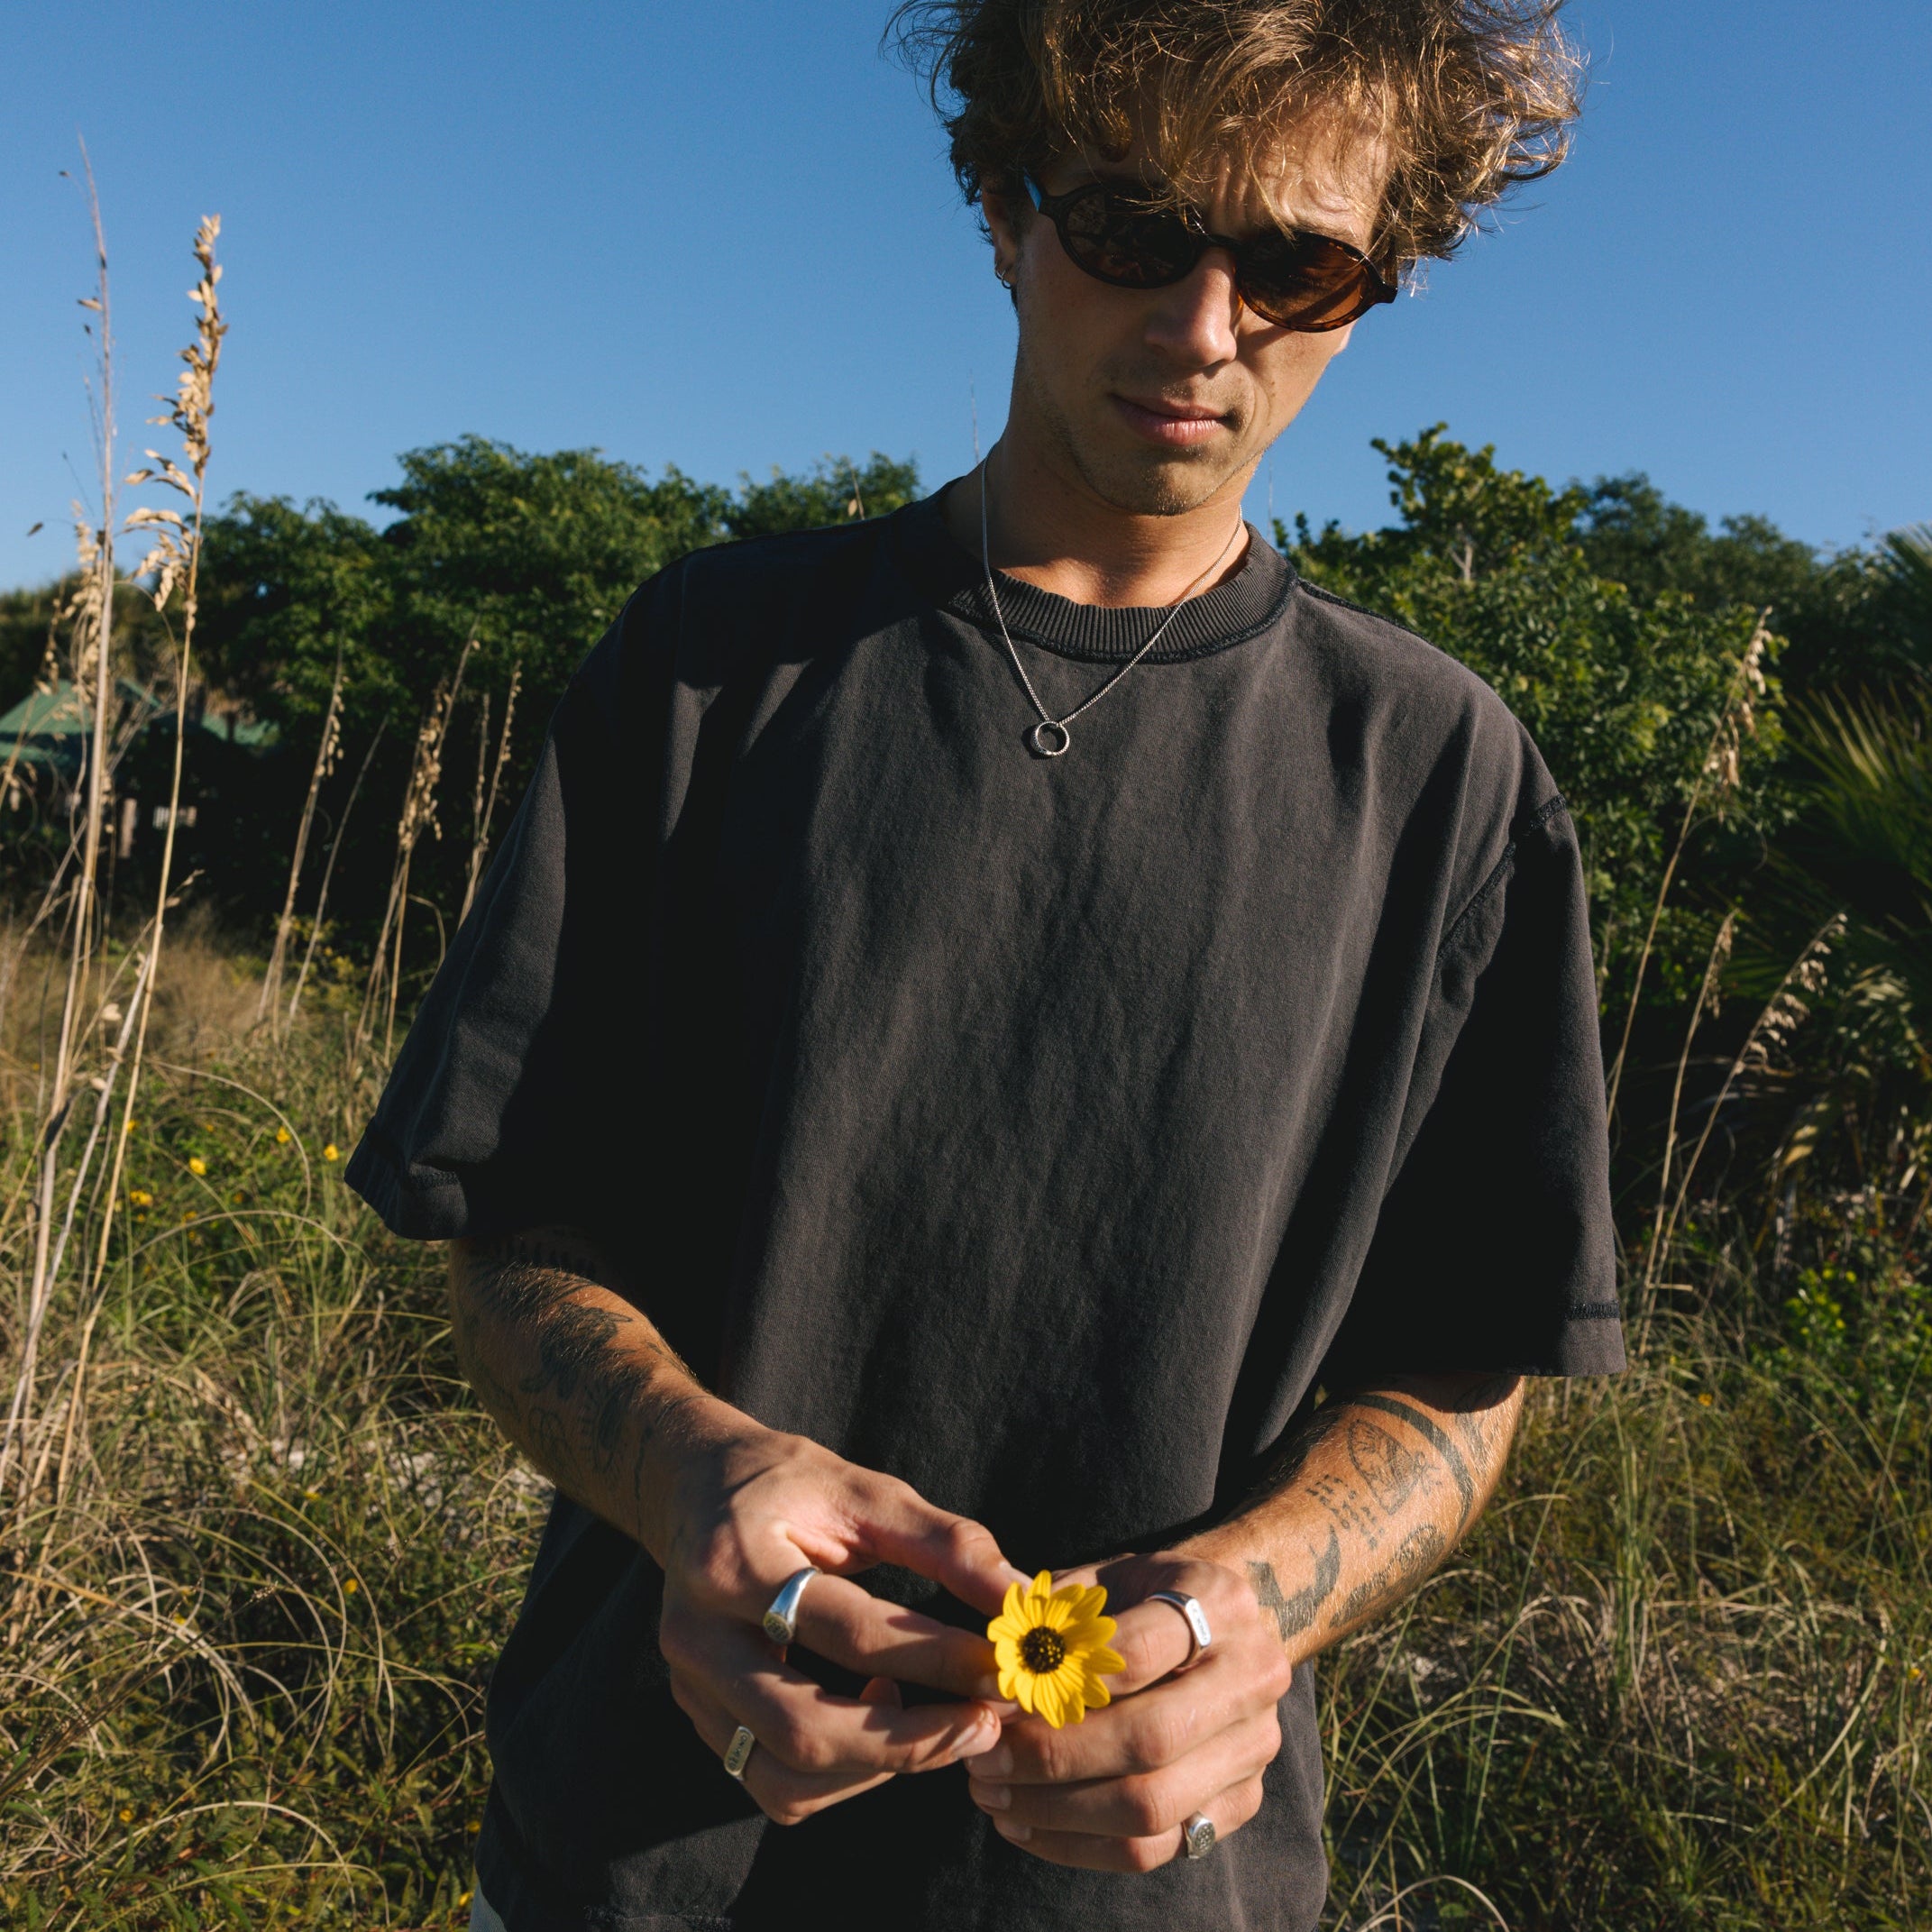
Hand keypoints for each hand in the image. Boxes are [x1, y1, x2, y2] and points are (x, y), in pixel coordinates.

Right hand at [658, 1405, 1022, 1824]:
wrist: (695, 1485)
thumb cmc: (792, 1484)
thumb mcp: (865, 1490)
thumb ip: (945, 1543)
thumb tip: (1021, 1597)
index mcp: (735, 1561)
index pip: (849, 1632)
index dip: (935, 1657)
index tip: (1004, 1669)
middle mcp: (696, 1633)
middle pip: (804, 1727)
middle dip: (908, 1742)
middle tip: (985, 1726)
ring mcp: (688, 1685)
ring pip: (785, 1773)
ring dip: (876, 1766)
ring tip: (932, 1719)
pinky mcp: (699, 1716)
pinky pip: (771, 1780)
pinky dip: (839, 1773)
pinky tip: (877, 1717)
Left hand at [966, 1551, 1290, 1870]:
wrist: (1214, 1626)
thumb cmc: (1135, 1597)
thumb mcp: (1099, 1579)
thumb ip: (1048, 1616)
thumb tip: (988, 1671)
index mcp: (1219, 1600)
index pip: (1136, 1653)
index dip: (1058, 1684)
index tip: (992, 1705)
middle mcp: (1254, 1673)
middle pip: (1150, 1740)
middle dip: (1053, 1759)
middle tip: (983, 1763)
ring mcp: (1255, 1744)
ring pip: (1153, 1807)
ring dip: (1058, 1812)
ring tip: (993, 1797)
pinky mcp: (1241, 1801)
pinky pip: (1157, 1848)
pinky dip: (1081, 1846)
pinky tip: (1026, 1823)